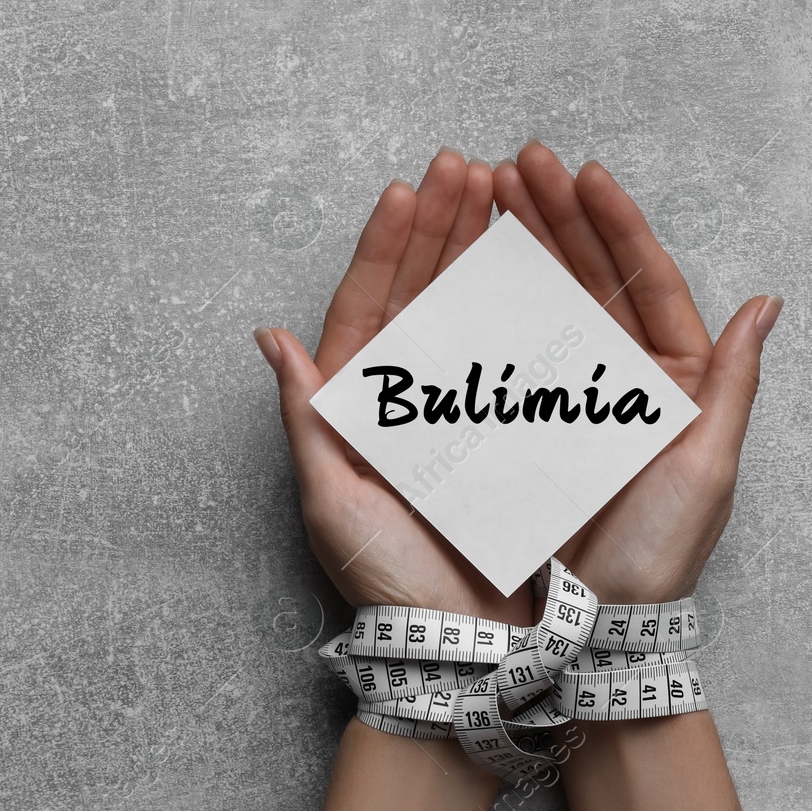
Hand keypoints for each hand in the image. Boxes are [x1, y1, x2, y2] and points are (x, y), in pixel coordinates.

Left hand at [255, 149, 534, 626]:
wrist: (459, 643)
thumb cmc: (388, 580)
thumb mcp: (331, 501)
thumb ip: (306, 420)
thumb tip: (271, 339)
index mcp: (358, 408)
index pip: (367, 306)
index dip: (386, 245)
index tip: (410, 189)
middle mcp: (410, 401)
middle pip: (422, 292)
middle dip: (442, 226)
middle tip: (466, 167)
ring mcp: (460, 412)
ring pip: (469, 311)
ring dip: (482, 250)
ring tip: (503, 192)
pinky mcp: (506, 431)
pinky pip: (514, 353)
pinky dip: (524, 304)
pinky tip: (540, 262)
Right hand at [493, 142, 783, 603]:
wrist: (598, 623)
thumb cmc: (659, 551)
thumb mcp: (708, 466)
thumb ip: (734, 382)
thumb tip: (768, 303)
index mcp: (676, 380)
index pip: (648, 280)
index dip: (617, 223)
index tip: (584, 172)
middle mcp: (625, 378)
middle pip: (593, 277)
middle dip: (558, 215)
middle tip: (519, 164)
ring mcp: (573, 395)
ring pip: (548, 300)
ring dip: (524, 244)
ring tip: (490, 190)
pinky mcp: (528, 421)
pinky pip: (512, 345)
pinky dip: (492, 300)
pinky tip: (471, 260)